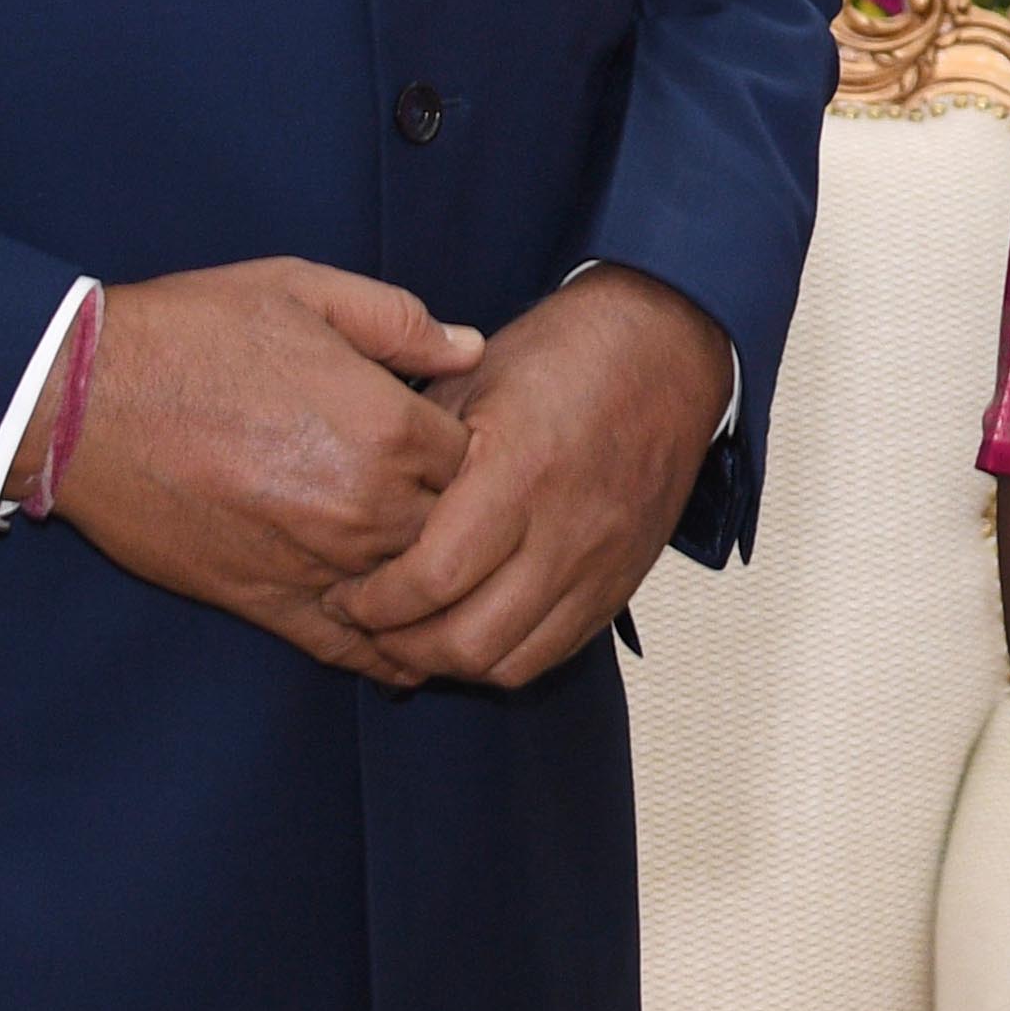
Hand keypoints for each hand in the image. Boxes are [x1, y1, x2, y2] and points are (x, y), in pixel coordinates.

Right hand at [41, 261, 483, 683]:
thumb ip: (399, 322)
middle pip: (455, 530)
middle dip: (458, 518)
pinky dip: (381, 655)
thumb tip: (471, 348)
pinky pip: (344, 645)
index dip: (475, 451)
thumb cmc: (192, 333)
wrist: (82, 399)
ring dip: (426, 584)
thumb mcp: (304, 291)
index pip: (479, 460)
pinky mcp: (264, 600)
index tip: (455, 443)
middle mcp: (364, 504)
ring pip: (410, 591)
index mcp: (386, 427)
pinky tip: (406, 659)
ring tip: (446, 582)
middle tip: (457, 510)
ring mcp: (316, 561)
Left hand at [336, 265, 729, 688]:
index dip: (374, 603)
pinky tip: (471, 630)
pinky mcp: (622, 581)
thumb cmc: (560, 355)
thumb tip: (357, 518)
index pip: (433, 577)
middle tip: (366, 623)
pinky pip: (555, 652)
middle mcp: (567, 530)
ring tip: (414, 634)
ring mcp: (601, 563)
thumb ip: (416, 454)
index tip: (343, 593)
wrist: (666, 348)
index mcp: (521, 471)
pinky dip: (504, 657)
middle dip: (400, 645)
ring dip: (450, 662)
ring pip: (512, 662)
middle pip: (470, 639)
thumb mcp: (471, 380)